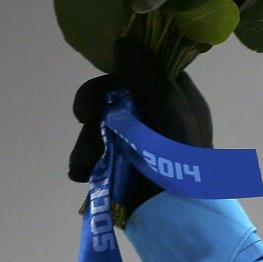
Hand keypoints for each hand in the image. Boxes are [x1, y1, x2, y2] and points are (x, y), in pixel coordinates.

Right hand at [67, 40, 214, 219]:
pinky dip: (82, 162)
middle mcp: (157, 118)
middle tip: (84, 116)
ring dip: (86, 142)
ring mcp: (137, 144)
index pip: (142, 70)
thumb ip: (148, 74)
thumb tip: (124, 43)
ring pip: (97, 126)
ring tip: (87, 162)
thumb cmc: (181, 160)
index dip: (119, 71)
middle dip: (92, 107)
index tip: (106, 76)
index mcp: (177, 101)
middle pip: (110, 96)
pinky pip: (92, 154)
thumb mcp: (170, 109)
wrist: (177, 218)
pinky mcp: (120, 167)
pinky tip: (80, 173)